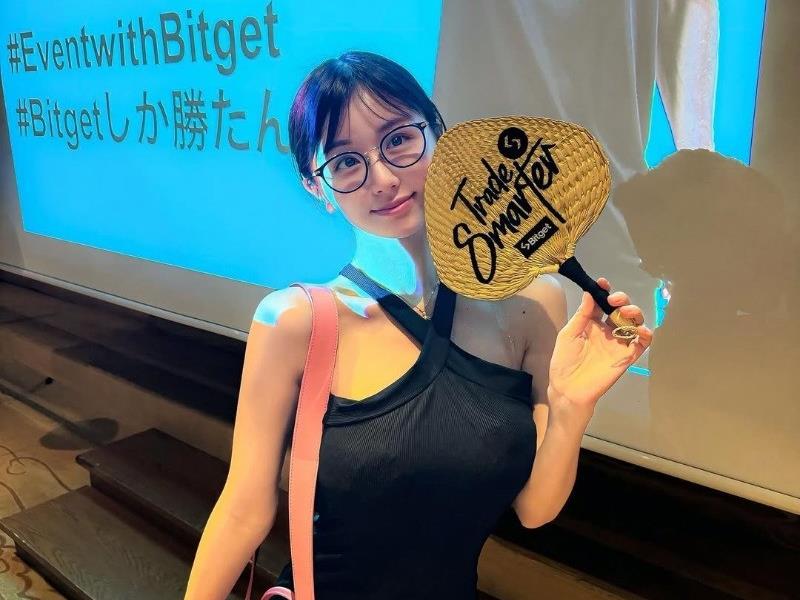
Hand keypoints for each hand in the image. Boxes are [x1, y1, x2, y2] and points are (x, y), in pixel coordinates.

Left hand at [548, 278, 652, 411]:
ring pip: (634, 323)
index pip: (601, 303)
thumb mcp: (568, 334)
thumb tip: (589, 294)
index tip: (602, 283)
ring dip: (634, 313)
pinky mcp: (626, 356)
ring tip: (626, 312)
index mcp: (592, 323)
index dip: (604, 291)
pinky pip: (641, 344)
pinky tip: (640, 330)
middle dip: (621, 300)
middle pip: (621, 309)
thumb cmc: (564, 360)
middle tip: (614, 300)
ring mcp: (618, 342)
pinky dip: (645, 335)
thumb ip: (581, 315)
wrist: (568, 388)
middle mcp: (607, 330)